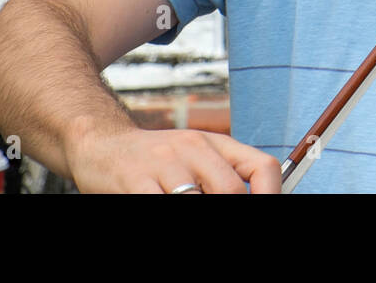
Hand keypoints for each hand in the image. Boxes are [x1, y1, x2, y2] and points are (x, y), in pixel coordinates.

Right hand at [64, 123, 281, 193]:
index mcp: (216, 144)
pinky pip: (160, 203)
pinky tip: (162, 209)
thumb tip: (258, 196)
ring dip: (197, 209)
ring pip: (194, 199)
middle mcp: (194, 148)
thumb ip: (223, 177)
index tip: (270, 208)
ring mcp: (164, 163)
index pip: (263, 166)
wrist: (103, 144)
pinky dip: (165, 211)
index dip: (272, 194)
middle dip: (233, 210)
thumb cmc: (158, 161)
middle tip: (231, 230)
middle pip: (230, 189)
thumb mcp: (196, 159)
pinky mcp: (134, 180)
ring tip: (190, 209)